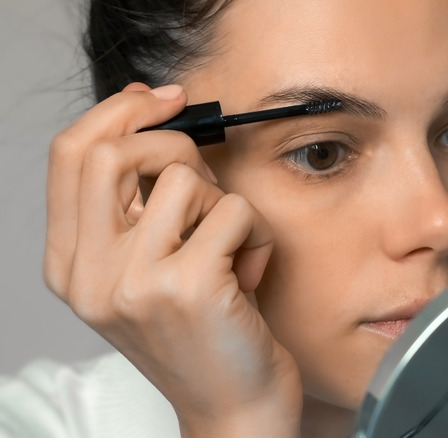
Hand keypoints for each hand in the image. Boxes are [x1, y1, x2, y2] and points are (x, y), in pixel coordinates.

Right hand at [43, 83, 301, 436]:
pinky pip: (236, 212)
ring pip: (188, 178)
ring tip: (230, 252)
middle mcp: (90, 274)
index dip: (118, 111)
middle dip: (176, 147)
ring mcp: (135, 281)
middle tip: (209, 185)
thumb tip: (146, 114)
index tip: (161, 99)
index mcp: (71, 265)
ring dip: (225, 207)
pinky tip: (250, 275)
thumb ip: (135, 206)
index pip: (70, 155)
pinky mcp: (189, 286)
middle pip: (116, 150)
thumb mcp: (147, 271)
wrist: (233, 409)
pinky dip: (257, 236)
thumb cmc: (202, 334)